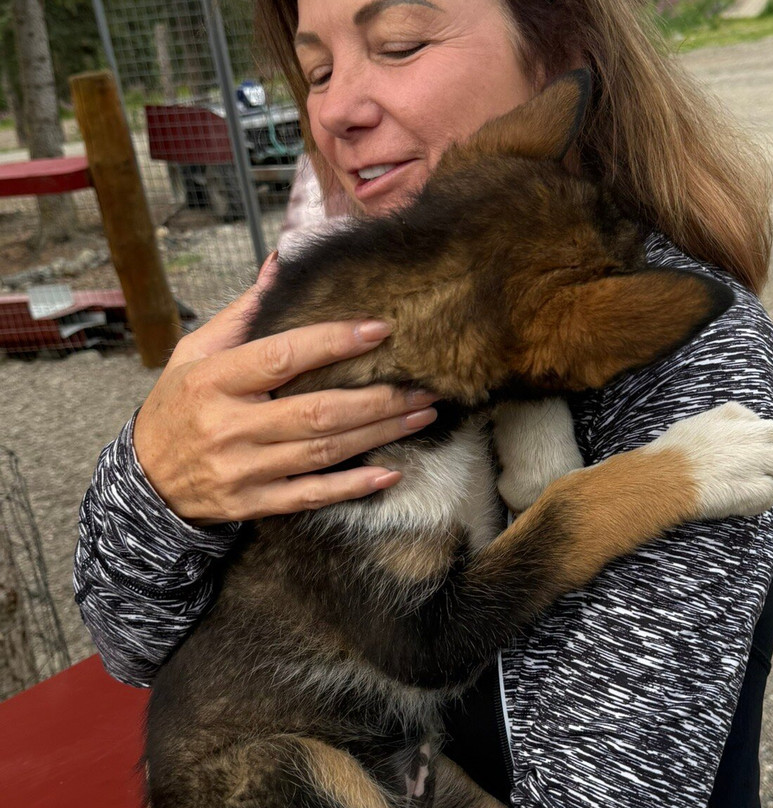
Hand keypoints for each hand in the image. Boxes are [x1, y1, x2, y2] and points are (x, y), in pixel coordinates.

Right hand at [133, 252, 437, 524]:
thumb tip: (281, 262)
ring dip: (379, 434)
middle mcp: (229, 426)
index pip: (281, 357)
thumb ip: (243, 313)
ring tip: (421, 414)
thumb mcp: (195, 353)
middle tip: (424, 384)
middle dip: (378, 398)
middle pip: (317, 411)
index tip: (380, 329)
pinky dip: (353, 487)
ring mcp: (242, 469)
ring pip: (323, 451)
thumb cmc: (179, 404)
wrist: (145, 481)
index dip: (332, 342)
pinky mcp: (253, 503)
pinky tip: (390, 473)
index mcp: (214, 381)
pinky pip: (311, 495)